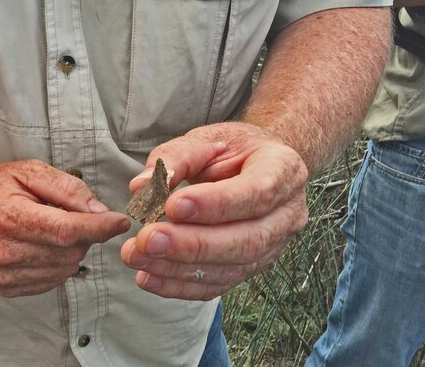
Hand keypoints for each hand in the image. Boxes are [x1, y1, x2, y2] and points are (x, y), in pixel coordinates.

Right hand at [0, 160, 129, 296]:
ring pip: (65, 269)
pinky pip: (52, 281)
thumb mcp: (30, 171)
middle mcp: (1, 250)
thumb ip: (68, 188)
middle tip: (71, 216)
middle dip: (83, 234)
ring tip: (51, 229)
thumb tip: (100, 213)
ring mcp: (2, 273)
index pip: (65, 230)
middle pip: (68, 251)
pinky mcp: (5, 287)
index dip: (98, 227)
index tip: (120, 222)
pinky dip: (58, 264)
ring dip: (71, 250)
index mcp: (6, 216)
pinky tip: (42, 246)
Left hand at [121, 122, 307, 300]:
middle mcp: (287, 214)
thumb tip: (141, 186)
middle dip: (192, 244)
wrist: (257, 165)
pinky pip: (217, 284)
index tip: (173, 206)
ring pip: (231, 269)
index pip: (257, 193)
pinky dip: (179, 285)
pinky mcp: (251, 267)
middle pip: (246, 240)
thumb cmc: (232, 149)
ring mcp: (273, 246)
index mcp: (284, 171)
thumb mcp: (207, 139)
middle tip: (147, 239)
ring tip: (137, 257)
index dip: (216, 204)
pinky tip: (147, 277)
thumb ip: (176, 158)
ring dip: (178, 268)